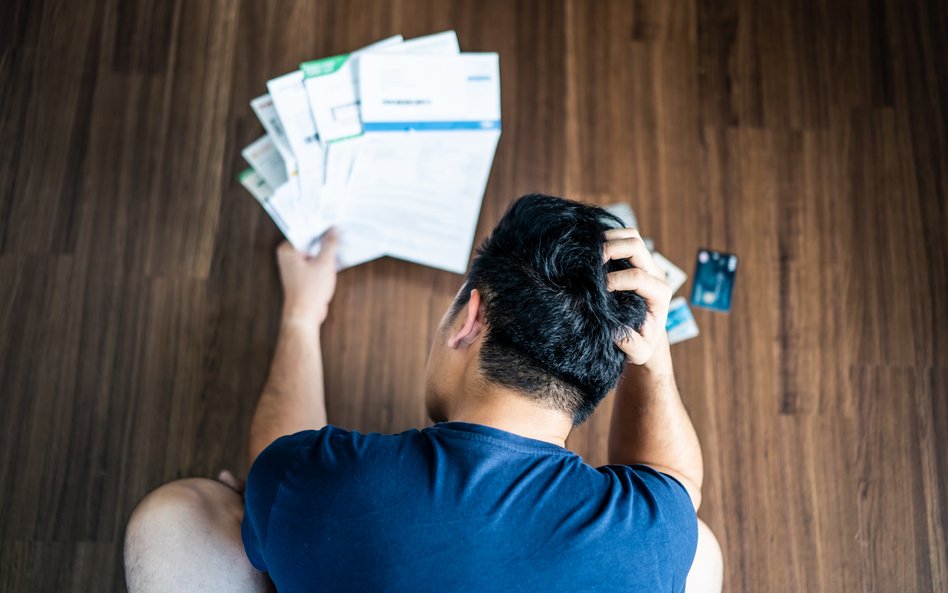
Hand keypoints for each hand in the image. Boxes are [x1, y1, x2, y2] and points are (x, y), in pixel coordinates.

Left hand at [277, 230, 338, 325]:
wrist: (305, 315)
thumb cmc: (309, 291)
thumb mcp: (324, 263)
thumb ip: (330, 244)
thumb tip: (334, 230)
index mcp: (288, 250)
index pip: (305, 230)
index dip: (320, 225)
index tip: (333, 219)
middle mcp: (289, 256)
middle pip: (309, 240)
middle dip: (324, 237)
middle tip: (339, 228)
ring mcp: (296, 266)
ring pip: (314, 251)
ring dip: (326, 249)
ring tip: (340, 240)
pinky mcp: (303, 274)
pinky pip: (315, 261)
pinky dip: (325, 259)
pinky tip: (338, 256)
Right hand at [602, 228, 672, 365]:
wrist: (645, 332)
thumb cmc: (641, 342)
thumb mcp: (639, 352)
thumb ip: (631, 346)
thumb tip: (614, 330)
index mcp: (660, 295)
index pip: (638, 277)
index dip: (616, 280)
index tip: (599, 290)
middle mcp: (656, 274)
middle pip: (636, 247)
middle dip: (612, 249)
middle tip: (592, 261)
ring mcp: (646, 263)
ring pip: (632, 235)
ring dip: (610, 238)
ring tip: (592, 252)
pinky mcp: (635, 259)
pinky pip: (624, 237)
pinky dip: (608, 237)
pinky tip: (593, 250)